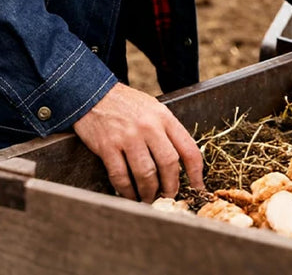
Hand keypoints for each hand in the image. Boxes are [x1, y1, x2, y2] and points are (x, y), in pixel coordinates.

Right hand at [73, 82, 203, 202]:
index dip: (196, 174)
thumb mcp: (152, 108)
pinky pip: (121, 177)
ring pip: (146, 174)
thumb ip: (166, 131)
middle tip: (168, 197)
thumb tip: (180, 163)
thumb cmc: (125, 104)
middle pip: (168, 165)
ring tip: (148, 199)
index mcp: (163, 117)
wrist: (93, 93)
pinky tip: (129, 194)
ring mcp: (127, 136)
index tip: (198, 189)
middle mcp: (148, 126)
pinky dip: (127, 191)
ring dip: (149, 193)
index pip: (188, 149)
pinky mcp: (108, 146)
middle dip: (170, 187)